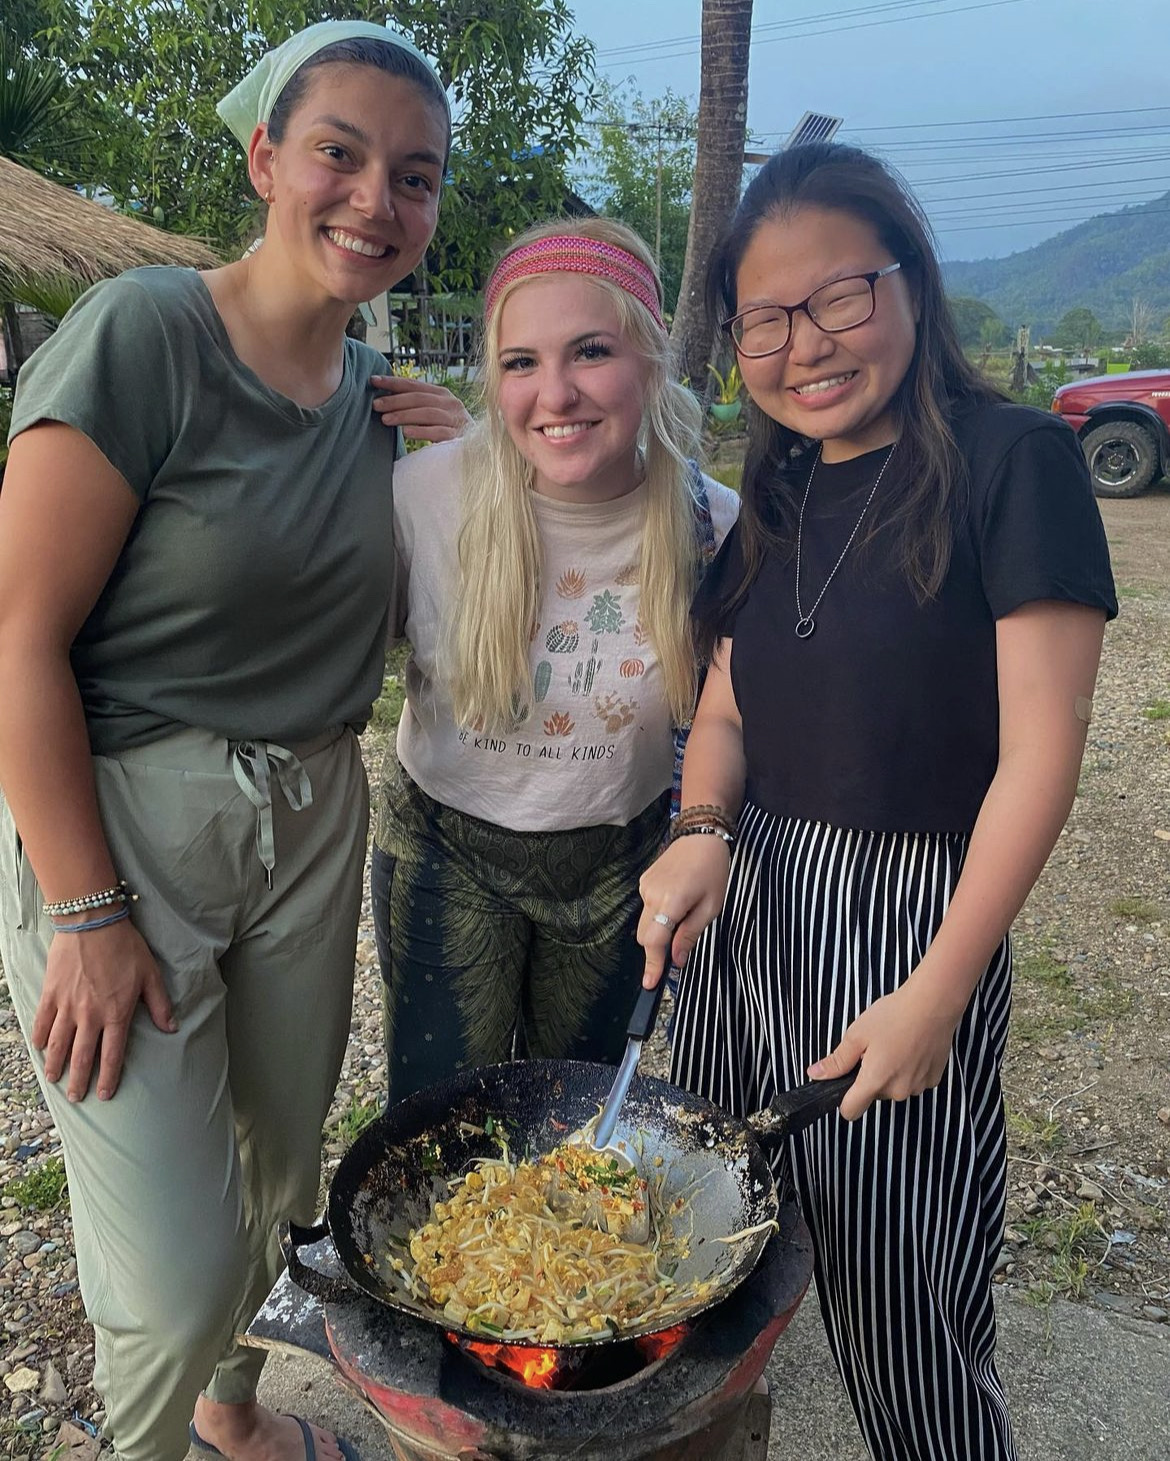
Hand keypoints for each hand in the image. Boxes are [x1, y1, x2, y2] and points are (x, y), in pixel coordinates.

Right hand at [32, 918, 176, 1101]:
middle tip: (75, 1097)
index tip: (105, 1094)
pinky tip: (40, 1048)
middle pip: (82, 1056)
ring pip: (59, 1044)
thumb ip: (160, 1004)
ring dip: (56, 1065)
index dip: (108, 1077)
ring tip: (54, 1079)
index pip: (112, 1054)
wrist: (93, 923)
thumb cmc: (125, 947)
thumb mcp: (151, 974)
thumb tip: (171, 1028)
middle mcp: (90, 1015)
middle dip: (78, 1081)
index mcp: (116, 1013)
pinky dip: (40, 1038)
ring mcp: (67, 1006)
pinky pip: (43, 1022)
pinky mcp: (51, 993)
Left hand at [370, 374, 471, 441]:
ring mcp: (456, 420)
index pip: (414, 385)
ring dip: (404, 415)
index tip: (373, 381)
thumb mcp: (434, 413)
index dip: (393, 382)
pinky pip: (438, 432)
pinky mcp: (458, 437)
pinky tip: (406, 433)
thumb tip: (386, 397)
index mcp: (442, 394)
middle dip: (395, 400)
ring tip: (385, 420)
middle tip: (376, 405)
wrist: (477, 449)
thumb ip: (417, 404)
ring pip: (427, 413)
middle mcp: (451, 404)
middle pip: (419, 398)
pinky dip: (421, 431)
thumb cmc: (449, 430)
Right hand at [636, 835, 730, 989]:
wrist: (700, 837)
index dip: (653, 965)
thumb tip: (677, 961)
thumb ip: (690, 935)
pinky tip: (677, 902)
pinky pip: (647, 908)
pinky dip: (659, 914)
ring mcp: (645, 887)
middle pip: (646, 936)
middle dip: (656, 951)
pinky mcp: (644, 882)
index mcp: (671, 902)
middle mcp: (652, 895)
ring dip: (660, 930)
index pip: (655, 942)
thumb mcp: (711, 907)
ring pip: (646, 923)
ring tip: (684, 915)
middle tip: (674, 957)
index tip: (650, 984)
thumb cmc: (712, 871)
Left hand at [808, 976, 963, 1120]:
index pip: (851, 1111)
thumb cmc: (894, 1015)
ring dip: (890, 1073)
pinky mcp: (933, 1080)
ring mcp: (918, 1087)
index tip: (845, 1082)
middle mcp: (897, 1091)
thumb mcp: (857, 1035)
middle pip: (873, 1095)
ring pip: (894, 1088)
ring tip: (894, 1044)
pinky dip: (908, 1069)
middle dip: (869, 1076)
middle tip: (874, 1049)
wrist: (934, 1004)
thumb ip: (837, 1061)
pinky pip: (912, 1081)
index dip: (843, 1100)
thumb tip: (815, 1074)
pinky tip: (910, 1047)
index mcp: (875, 1081)